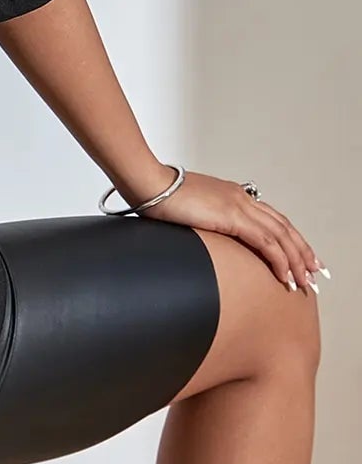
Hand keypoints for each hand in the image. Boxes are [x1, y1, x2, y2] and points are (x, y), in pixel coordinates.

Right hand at [134, 166, 325, 294]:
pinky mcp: (233, 217)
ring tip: (305, 280)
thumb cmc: (158, 195)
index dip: (289, 237)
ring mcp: (239, 206)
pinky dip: (280, 260)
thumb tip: (199, 232)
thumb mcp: (187, 208)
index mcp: (232, 194)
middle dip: (302, 251)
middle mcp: (242, 198)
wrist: (149, 183)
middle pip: (284, 227)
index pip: (271, 218)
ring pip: (281, 236)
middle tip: (315, 271)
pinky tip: (286, 276)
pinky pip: (266, 243)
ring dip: (297, 260)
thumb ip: (201, 218)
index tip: (300, 255)